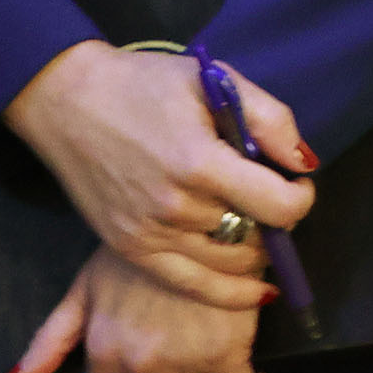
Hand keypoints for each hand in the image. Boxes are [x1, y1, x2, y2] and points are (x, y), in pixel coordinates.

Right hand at [4, 43, 314, 296]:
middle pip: (254, 234)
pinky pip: (191, 285)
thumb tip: (304, 163)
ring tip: (257, 226)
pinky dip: (230, 292)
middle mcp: (175, 208)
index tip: (299, 182)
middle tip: (273, 198)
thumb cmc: (144, 84)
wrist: (68, 102)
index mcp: (199, 162)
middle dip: (277, 220)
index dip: (301, 197)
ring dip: (254, 250)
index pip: (278, 206)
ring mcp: (149, 235)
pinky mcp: (130, 250)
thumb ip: (269, 119)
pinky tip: (256, 290)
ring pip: (229, 263)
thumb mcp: (213, 79)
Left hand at [5, 246, 270, 372]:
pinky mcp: (228, 351)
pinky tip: (247, 368)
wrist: (200, 205)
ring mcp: (184, 361)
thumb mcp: (87, 287)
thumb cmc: (141, 244)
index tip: (155, 372)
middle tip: (186, 359)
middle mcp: (139, 364)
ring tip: (211, 361)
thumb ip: (50, 341)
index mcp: (105, 355)